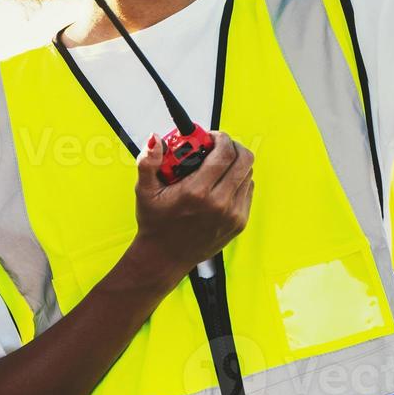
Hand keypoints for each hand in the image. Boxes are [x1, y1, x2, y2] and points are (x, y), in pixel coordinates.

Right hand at [128, 131, 253, 278]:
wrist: (165, 257)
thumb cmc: (156, 223)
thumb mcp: (145, 190)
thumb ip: (148, 161)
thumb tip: (154, 139)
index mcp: (197, 193)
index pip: (224, 154)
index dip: (221, 138)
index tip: (211, 137)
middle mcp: (219, 204)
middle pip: (244, 160)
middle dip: (233, 146)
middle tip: (219, 146)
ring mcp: (233, 215)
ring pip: (248, 173)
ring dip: (236, 163)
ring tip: (218, 165)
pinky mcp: (240, 223)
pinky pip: (248, 190)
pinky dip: (238, 180)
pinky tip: (221, 183)